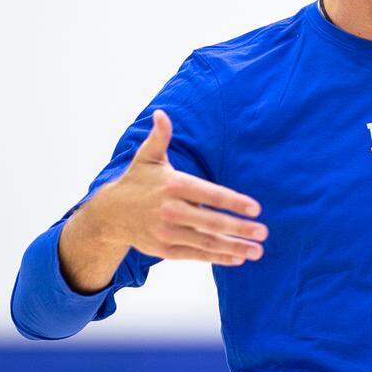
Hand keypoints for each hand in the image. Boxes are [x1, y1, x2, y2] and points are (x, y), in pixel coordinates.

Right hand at [90, 109, 267, 265]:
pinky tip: (238, 257)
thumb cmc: (136, 182)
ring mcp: (167, 232)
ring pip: (206, 242)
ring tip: (258, 251)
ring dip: (234, 247)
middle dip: (240, 228)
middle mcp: (170, 210)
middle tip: (263, 232)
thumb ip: (160, 137)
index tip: (256, 209)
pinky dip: (217, 258)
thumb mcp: (147, 158)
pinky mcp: (164, 249)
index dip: (233, 202)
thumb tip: (161, 114)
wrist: (108, 215)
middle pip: (211, 221)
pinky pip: (195, 255)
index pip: (210, 194)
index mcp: (173, 186)